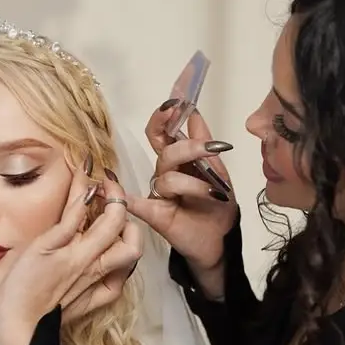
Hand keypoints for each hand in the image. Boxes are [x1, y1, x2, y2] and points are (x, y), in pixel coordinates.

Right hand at [0, 167, 141, 344]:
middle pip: (131, 237)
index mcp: (84, 252)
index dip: (113, 191)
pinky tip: (104, 257)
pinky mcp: (95, 302)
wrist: (21, 330)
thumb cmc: (21, 287)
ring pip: (129, 257)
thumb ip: (68, 220)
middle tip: (107, 201)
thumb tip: (89, 192)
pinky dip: (117, 263)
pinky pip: (119, 280)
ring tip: (106, 226)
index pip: (114, 215)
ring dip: (124, 236)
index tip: (101, 178)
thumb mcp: (40, 245)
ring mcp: (99, 286)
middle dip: (125, 213)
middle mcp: (98, 268)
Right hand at [126, 101, 237, 275]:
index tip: (175, 105)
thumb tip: (193, 112)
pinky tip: (123, 198)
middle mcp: (164, 174)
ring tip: (217, 194)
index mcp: (177, 161)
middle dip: (189, 147)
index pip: (161, 134)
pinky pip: (139, 206)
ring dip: (194, 183)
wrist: (221, 239)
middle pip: (165, 153)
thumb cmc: (216, 205)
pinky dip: (130, 201)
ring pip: (167, 178)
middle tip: (212, 149)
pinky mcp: (156, 216)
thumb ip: (204, 142)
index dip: (163, 118)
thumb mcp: (218, 170)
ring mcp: (158, 195)